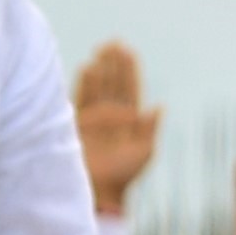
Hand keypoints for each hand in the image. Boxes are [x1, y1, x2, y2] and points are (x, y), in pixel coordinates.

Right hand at [70, 40, 157, 218]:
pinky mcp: (78, 121)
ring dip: (101, 69)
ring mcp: (94, 117)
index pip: (130, 89)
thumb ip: (149, 129)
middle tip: (114, 43)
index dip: (130, 71)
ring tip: (102, 51)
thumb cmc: (124, 175)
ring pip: (98, 86)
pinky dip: (86, 83)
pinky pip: (82, 97)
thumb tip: (158, 107)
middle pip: (113, 83)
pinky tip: (88, 67)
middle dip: (114, 64)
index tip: (129, 52)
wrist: (100, 190)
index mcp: (130, 120)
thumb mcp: (144, 152)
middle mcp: (111, 115)